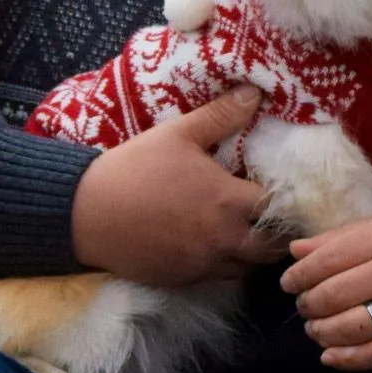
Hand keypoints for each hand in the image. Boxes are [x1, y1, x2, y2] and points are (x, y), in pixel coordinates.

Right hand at [68, 87, 286, 286]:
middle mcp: (222, 238)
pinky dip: (225, 265)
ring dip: (253, 253)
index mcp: (226, 201)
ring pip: (248, 268)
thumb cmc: (133, 169)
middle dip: (278, 234)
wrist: (86, 214)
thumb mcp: (177, 134)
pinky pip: (219, 278)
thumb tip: (255, 93)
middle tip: (274, 219)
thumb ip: (220, 116)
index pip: (277, 207)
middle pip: (271, 248)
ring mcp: (203, 263)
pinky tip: (215, 246)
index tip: (282, 191)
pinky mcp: (184, 279)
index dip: (285, 199)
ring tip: (248, 234)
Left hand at [280, 209, 371, 370]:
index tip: (290, 282)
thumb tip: (296, 252)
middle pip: (335, 296)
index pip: (329, 260)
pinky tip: (330, 355)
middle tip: (304, 305)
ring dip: (322, 332)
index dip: (300, 275)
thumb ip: (341, 237)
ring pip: (352, 329)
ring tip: (315, 328)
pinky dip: (347, 360)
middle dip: (308, 304)